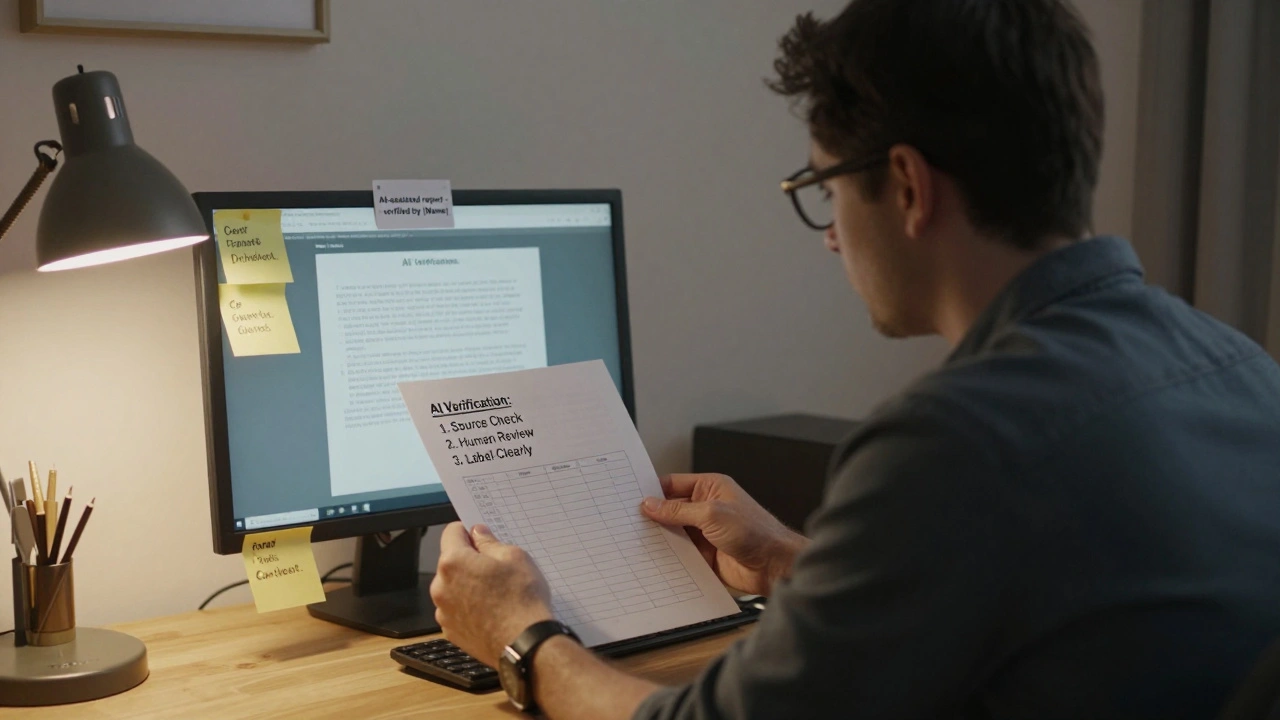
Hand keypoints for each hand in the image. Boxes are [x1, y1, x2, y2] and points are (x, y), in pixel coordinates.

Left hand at [430, 522, 553, 667]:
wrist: (525, 645)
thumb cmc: (521, 600)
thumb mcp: (514, 557)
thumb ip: (490, 542)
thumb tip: (478, 534)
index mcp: (453, 563)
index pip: (451, 532)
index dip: (468, 531)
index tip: (481, 537)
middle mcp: (441, 587)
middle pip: (451, 562)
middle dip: (469, 561)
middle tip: (496, 568)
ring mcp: (444, 612)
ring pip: (453, 588)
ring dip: (468, 586)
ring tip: (496, 594)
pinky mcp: (451, 632)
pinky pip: (456, 610)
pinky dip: (469, 608)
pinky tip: (491, 612)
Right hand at [641, 473, 807, 596]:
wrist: (774, 565)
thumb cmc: (756, 531)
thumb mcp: (712, 514)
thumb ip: (678, 511)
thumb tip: (652, 504)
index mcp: (711, 488)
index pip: (674, 484)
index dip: (654, 491)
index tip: (634, 498)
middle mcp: (707, 508)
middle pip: (671, 510)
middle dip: (654, 516)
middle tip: (631, 522)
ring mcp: (705, 532)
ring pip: (674, 533)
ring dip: (661, 538)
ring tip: (638, 541)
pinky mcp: (705, 554)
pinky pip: (681, 553)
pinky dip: (669, 556)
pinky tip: (655, 558)